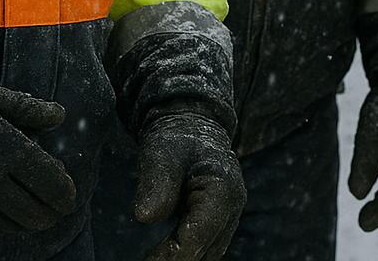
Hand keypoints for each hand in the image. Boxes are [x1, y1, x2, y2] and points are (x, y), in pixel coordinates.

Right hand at [0, 70, 75, 247]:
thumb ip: (27, 109)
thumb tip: (60, 116)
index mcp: (7, 147)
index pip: (51, 183)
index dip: (65, 194)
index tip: (68, 196)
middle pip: (32, 213)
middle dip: (48, 214)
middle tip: (52, 212)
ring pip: (4, 228)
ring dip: (18, 225)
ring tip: (24, 217)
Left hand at [135, 112, 245, 260]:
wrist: (192, 129)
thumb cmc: (176, 140)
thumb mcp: (161, 153)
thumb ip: (156, 182)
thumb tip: (145, 217)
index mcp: (222, 189)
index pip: (199, 235)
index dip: (172, 254)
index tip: (148, 260)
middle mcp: (232, 207)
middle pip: (205, 250)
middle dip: (176, 260)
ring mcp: (229, 216)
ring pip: (208, 254)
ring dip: (183, 259)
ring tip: (153, 259)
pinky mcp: (220, 223)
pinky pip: (206, 248)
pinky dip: (187, 254)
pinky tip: (163, 255)